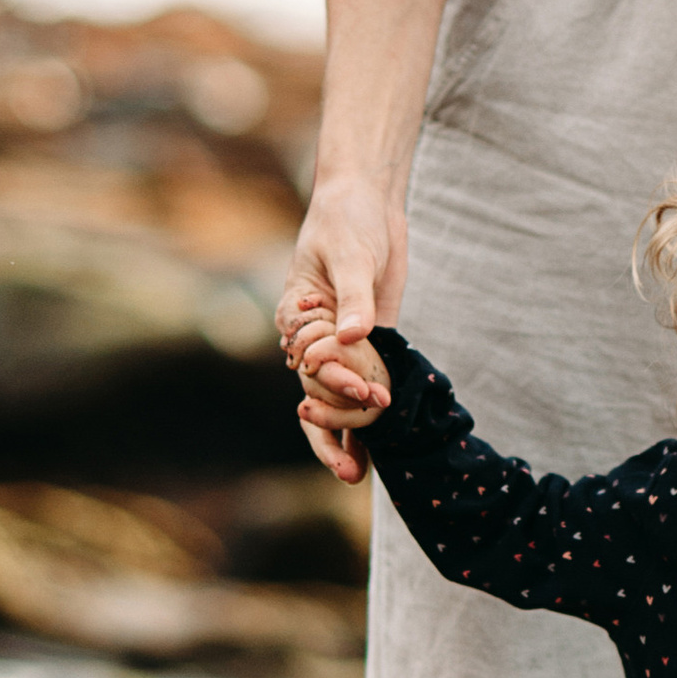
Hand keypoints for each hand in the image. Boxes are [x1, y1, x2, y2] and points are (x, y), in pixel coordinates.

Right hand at [278, 174, 403, 485]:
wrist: (368, 203)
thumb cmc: (347, 221)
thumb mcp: (350, 254)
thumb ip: (354, 297)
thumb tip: (355, 334)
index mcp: (298, 319)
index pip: (309, 365)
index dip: (334, 387)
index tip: (367, 394)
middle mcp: (315, 339)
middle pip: (316, 395)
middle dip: (331, 434)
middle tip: (351, 471)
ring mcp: (343, 344)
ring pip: (338, 400)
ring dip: (348, 435)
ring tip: (358, 475)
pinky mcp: (371, 342)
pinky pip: (367, 384)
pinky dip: (369, 416)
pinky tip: (378, 450)